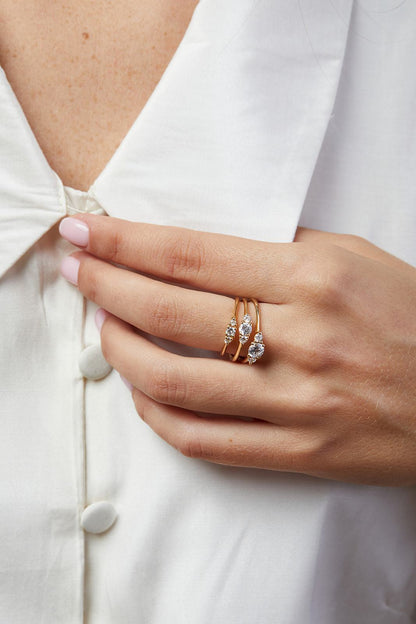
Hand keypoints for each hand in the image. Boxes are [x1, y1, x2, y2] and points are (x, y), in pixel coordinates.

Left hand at [59, 215, 415, 485]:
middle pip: (169, 311)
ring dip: (121, 350)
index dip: (127, 242)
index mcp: (314, 277)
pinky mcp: (298, 450)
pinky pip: (205, 440)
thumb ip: (279, 252)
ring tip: (102, 326)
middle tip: (77, 270)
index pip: (191, 255)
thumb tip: (203, 254)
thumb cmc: (413, 317)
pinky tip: (142, 390)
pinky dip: (158, 416)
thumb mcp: (354, 259)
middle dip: (106, 285)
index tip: (86, 232)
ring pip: (175, 381)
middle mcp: (300, 338)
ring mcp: (295, 402)